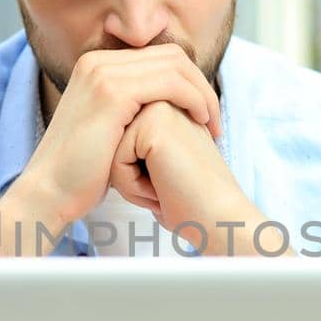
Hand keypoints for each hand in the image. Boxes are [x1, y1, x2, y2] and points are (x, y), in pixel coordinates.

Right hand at [12, 44, 220, 234]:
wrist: (50, 191)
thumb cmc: (82, 172)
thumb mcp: (109, 129)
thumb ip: (131, 109)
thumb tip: (162, 107)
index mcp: (96, 65)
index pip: (159, 56)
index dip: (189, 81)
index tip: (203, 113)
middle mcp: (97, 61)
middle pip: (171, 55)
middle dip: (200, 84)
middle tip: (214, 119)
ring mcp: (103, 73)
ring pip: (175, 67)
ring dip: (202, 93)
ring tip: (212, 124)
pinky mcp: (112, 92)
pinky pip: (170, 84)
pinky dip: (193, 100)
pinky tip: (201, 123)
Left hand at [110, 101, 272, 255]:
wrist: (219, 218)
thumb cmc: (189, 201)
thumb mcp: (157, 166)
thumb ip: (134, 147)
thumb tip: (102, 148)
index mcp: (164, 109)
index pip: (118, 144)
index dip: (135, 175)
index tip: (169, 182)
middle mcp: (162, 102)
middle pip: (112, 146)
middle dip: (131, 178)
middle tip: (166, 188)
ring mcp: (158, 109)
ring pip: (111, 153)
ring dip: (131, 184)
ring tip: (164, 189)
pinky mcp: (152, 125)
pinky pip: (115, 163)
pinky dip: (133, 187)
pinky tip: (162, 189)